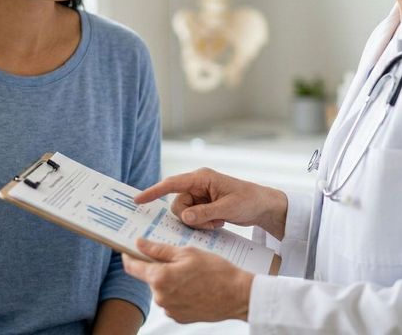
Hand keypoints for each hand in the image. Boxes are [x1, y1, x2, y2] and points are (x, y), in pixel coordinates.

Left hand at [122, 239, 252, 322]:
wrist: (236, 295)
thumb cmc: (215, 271)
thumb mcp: (186, 252)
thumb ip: (159, 249)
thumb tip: (139, 244)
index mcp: (160, 278)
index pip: (132, 267)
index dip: (128, 256)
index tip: (127, 249)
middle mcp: (161, 297)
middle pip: (150, 277)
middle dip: (158, 266)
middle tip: (176, 256)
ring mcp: (170, 309)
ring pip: (162, 288)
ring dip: (170, 278)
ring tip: (191, 271)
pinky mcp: (179, 317)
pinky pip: (171, 299)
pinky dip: (178, 291)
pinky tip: (193, 284)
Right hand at [134, 168, 286, 239]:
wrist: (264, 206)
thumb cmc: (248, 201)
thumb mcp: (227, 208)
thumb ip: (204, 213)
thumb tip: (184, 217)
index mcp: (201, 178)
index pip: (171, 184)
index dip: (153, 192)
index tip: (137, 200)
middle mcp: (197, 184)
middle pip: (177, 204)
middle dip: (189, 217)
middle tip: (211, 221)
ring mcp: (200, 195)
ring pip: (185, 214)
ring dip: (199, 222)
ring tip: (217, 221)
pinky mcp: (204, 205)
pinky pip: (193, 218)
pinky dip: (203, 223)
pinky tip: (219, 222)